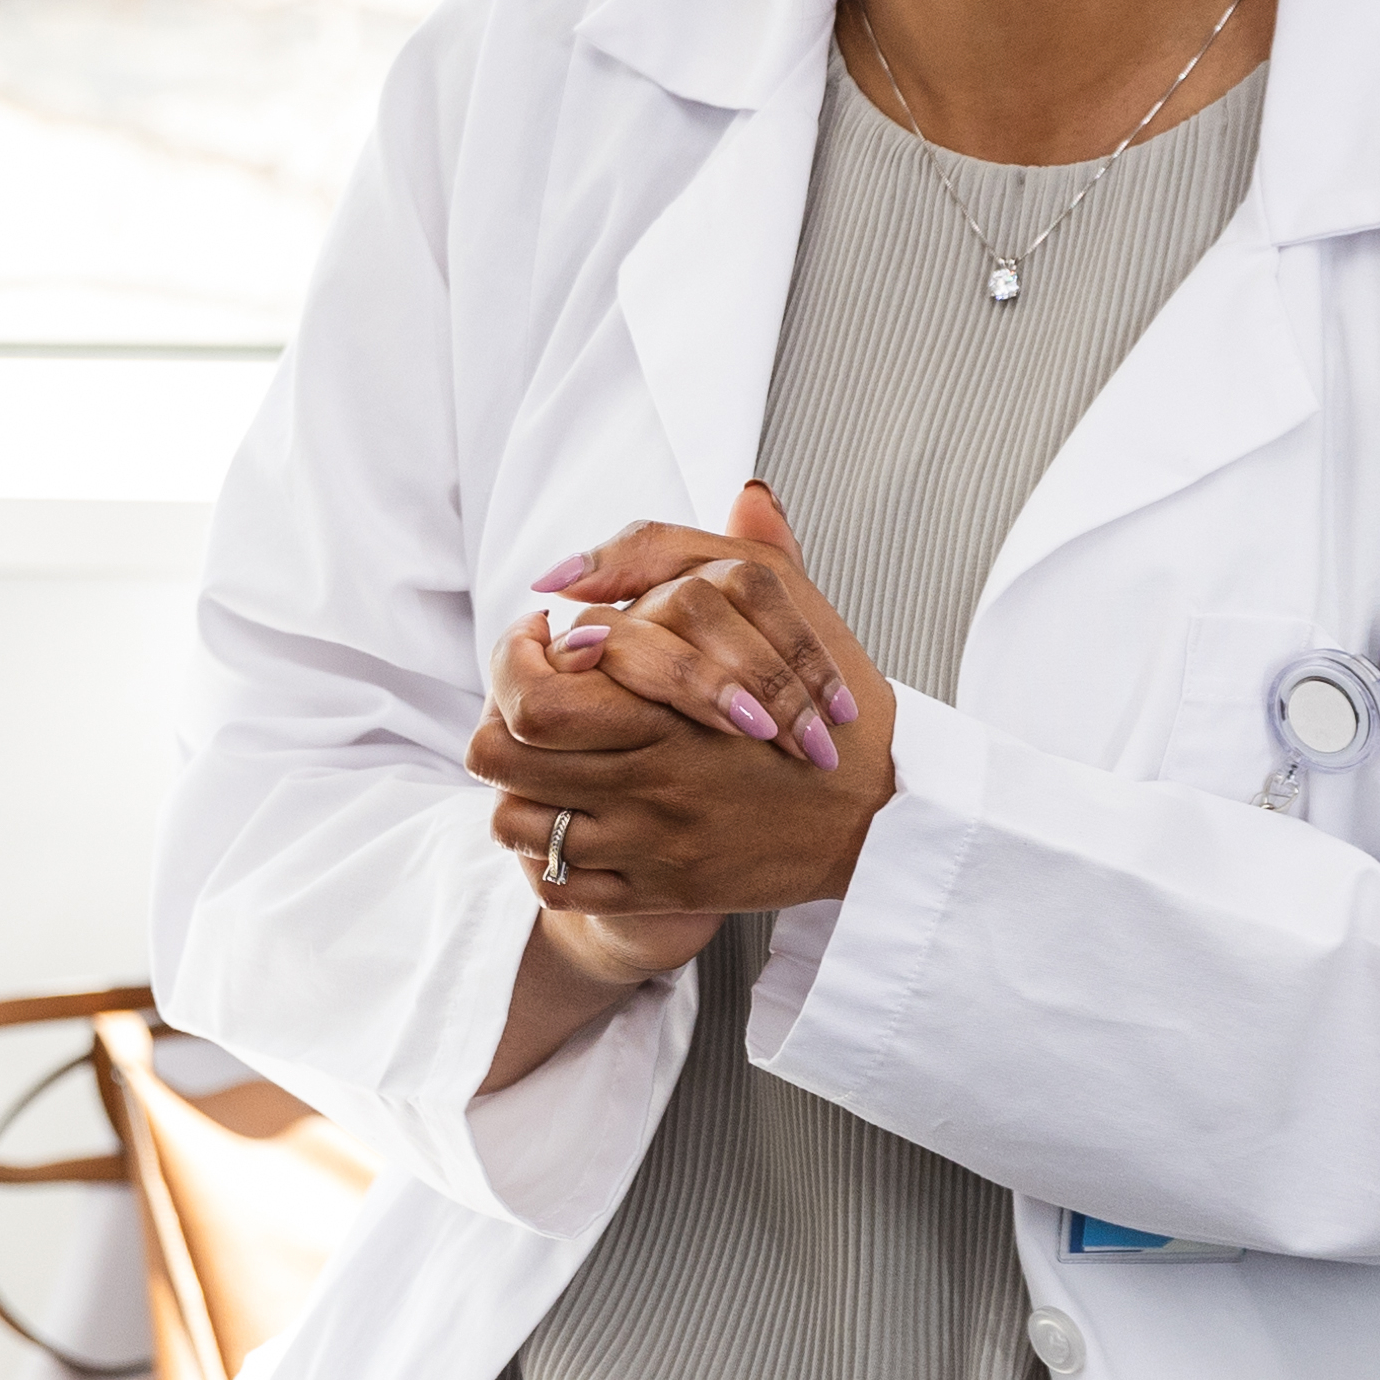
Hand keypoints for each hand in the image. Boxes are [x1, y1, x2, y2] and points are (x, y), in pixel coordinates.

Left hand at [466, 488, 895, 920]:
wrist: (882, 820)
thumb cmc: (835, 710)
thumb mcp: (797, 606)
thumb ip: (749, 549)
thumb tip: (737, 488)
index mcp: (669, 707)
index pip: (534, 690)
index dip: (515, 656)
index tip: (543, 637)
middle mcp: (648, 780)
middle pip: (500, 753)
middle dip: (497, 717)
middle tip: (527, 699)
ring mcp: (648, 843)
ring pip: (514, 821)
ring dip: (517, 786)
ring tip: (541, 759)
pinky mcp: (657, 891)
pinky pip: (555, 883)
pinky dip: (547, 853)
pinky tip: (571, 818)